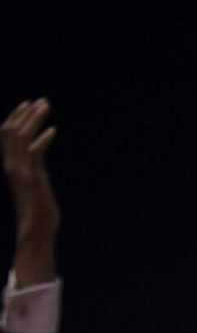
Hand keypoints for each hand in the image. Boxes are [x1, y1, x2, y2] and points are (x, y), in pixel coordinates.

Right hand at [2, 99, 58, 284]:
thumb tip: (38, 163)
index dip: (15, 117)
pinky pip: (34, 153)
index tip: (28, 104)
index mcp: (11, 165)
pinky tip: (53, 131)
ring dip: (34, 120)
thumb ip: (33, 171)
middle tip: (42, 101)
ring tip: (46, 107)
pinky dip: (43, 139)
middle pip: (12, 130)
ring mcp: (21, 171)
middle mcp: (12, 165)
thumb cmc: (39, 212)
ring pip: (21, 137)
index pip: (6, 134)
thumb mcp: (34, 184)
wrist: (36, 231)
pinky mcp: (32, 178)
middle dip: (26, 113)